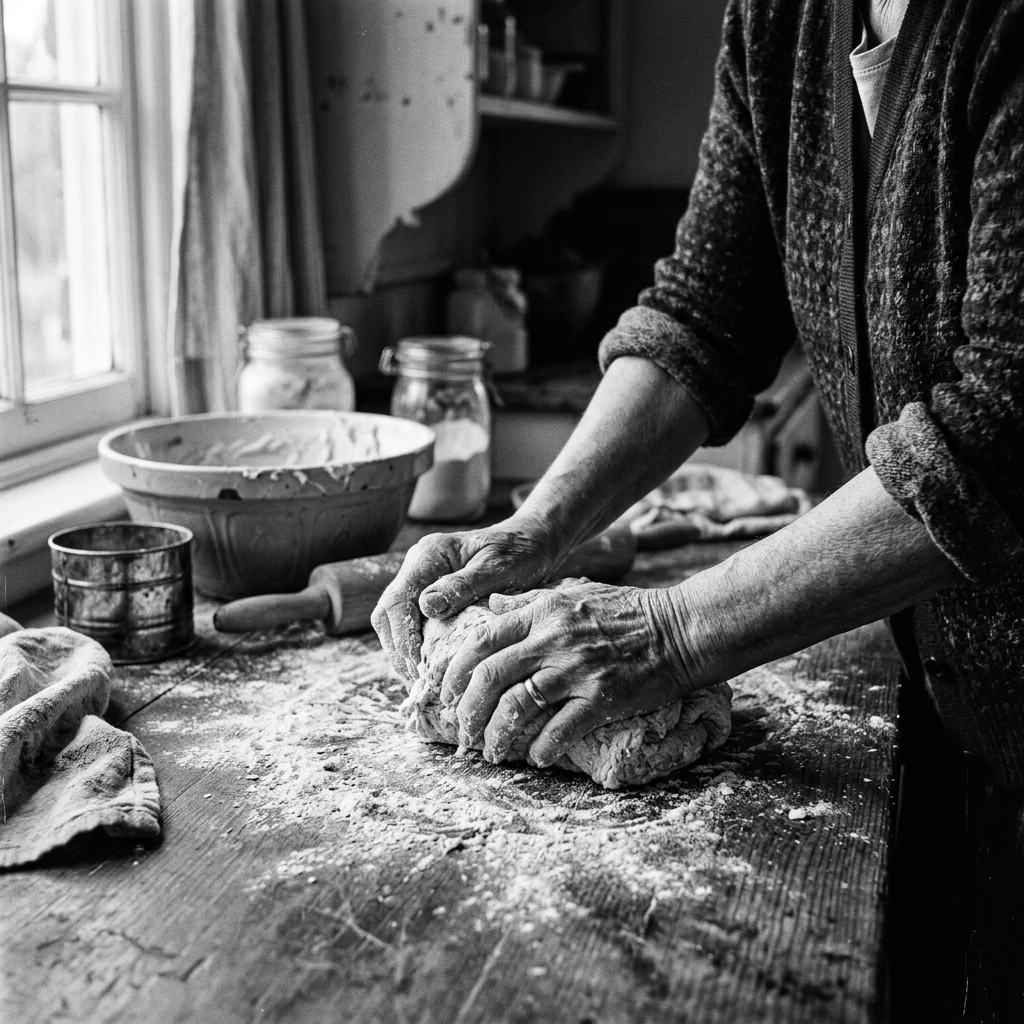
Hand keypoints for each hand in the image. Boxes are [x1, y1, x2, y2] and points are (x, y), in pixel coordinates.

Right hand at [370, 520, 556, 678]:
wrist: (532, 542)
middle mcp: (418, 566)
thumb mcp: (498, 568)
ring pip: (394, 621)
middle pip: (387, 613)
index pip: (397, 600)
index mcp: (429, 555)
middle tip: (417, 682)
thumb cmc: (520, 553)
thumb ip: (463, 585)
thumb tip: (427, 606)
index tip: (417, 666)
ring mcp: (422, 580)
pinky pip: (411, 623)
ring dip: (402, 652)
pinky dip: (414, 647)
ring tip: (421, 681)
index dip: (402, 637)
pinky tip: (429, 668)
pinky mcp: (430, 593)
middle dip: (397, 651)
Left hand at [440, 581, 697, 766]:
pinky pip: (560, 730)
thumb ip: (529, 601)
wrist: (680, 628)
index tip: (445, 693)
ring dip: (497, 735)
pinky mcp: (602, 697)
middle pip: (490, 676)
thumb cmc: (627, 611)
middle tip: (461, 731)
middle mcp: (553, 639)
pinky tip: (537, 758)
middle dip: (467, 709)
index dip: (455, 671)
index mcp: (542, 612)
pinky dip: (542, 749)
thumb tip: (491, 604)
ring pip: (517, 706)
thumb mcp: (573, 593)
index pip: (482, 640)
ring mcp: (576, 669)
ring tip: (491, 751)